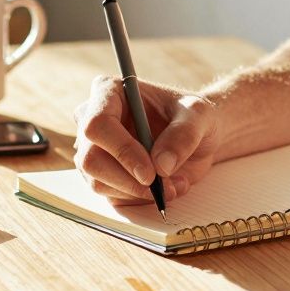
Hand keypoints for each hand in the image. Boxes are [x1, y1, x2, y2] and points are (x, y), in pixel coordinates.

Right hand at [73, 75, 218, 204]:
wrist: (197, 136)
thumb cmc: (193, 116)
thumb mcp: (199, 116)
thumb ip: (183, 135)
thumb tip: (161, 165)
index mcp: (110, 92)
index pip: (97, 124)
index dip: (121, 150)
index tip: (149, 172)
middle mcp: (93, 119)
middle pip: (90, 159)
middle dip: (128, 180)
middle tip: (162, 186)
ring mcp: (94, 149)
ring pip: (98, 182)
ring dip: (138, 192)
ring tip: (173, 184)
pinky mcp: (102, 174)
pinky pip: (111, 195)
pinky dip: (140, 198)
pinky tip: (165, 187)